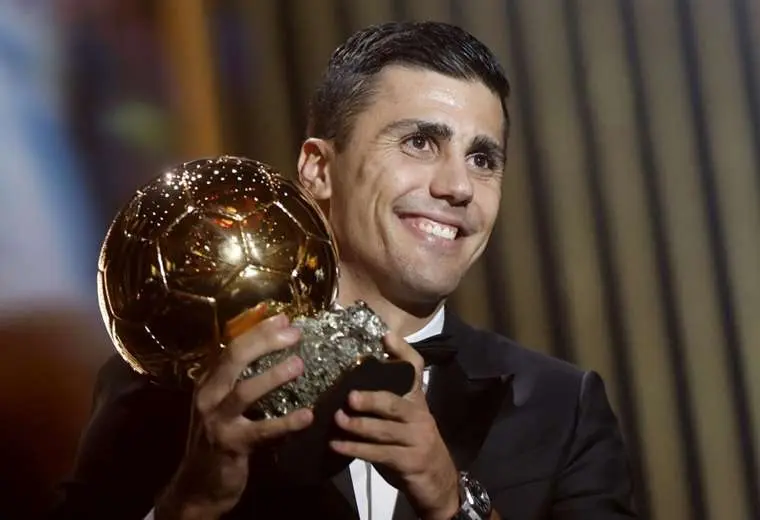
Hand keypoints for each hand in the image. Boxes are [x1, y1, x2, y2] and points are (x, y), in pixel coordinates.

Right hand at [155, 310, 313, 519]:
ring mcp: (217, 421)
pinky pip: (261, 431)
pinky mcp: (231, 445)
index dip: (257, 330)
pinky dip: (285, 423)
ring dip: (273, 376)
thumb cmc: (217, 438)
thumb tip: (271, 350)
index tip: (284, 318)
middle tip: (294, 332)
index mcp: (208, 382)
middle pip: (234, 360)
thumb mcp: (221, 405)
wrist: (198, 485)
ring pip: (244, 391)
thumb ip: (238, 380)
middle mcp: (208, 396)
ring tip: (298, 364)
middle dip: (264, 342)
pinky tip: (307, 416)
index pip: (231, 347)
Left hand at [330, 332, 459, 519]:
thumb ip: (386, 404)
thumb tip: (350, 386)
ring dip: (358, 426)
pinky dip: (356, 450)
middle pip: (395, 402)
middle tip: (349, 396)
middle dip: (371, 398)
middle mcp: (419, 416)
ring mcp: (417, 439)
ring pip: (385, 430)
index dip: (402, 352)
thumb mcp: (403, 421)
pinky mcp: (410, 462)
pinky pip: (380, 454)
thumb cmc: (413, 446)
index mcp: (416, 401)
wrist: (438, 483)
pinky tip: (337, 445)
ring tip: (338, 420)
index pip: (415, 369)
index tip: (385, 336)